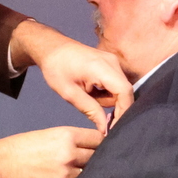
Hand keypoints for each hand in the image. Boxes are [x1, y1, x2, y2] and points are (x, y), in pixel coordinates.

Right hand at [0, 126, 103, 177]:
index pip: (98, 139)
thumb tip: (88, 147)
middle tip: (88, 161)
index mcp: (67, 136)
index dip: (99, 143)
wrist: (1, 166)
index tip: (98, 147)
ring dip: (84, 174)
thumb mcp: (48, 135)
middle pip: (97, 157)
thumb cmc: (22, 147)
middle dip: (94, 159)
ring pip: (87, 174)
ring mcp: (66, 174)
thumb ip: (69, 140)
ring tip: (74, 173)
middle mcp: (70, 154)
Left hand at [8, 19, 132, 130]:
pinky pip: (116, 83)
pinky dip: (106, 92)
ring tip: (87, 95)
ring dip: (107, 99)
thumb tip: (105, 129)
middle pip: (124, 92)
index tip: (114, 127)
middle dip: (113, 106)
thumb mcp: (69, 93)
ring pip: (120, 89)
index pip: (124, 92)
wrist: (52, 48)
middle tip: (93, 111)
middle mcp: (113, 62)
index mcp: (101, 67)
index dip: (123, 111)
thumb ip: (90, 111)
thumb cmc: (56, 68)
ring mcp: (113, 61)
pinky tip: (91, 90)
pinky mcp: (111, 63)